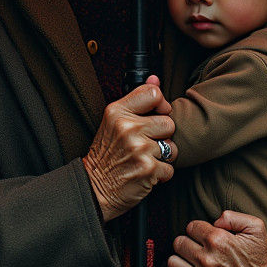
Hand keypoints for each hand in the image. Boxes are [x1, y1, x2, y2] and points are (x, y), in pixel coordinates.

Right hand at [82, 76, 175, 221]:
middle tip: (145, 144)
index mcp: (117, 112)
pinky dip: (160, 174)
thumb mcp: (114, 121)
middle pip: (168, 123)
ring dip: (162, 157)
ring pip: (172, 147)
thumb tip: (155, 78)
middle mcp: (128, 127)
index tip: (156, 115)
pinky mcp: (148, 169)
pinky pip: (170, 168)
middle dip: (162, 136)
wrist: (94, 188)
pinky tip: (144, 173)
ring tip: (144, 159)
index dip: (161, 105)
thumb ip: (136, 99)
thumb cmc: (106, 154)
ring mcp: (139, 149)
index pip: (154, 94)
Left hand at [156, 210, 266, 266]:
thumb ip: (233, 216)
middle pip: (179, 242)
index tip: (205, 235)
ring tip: (191, 261)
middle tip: (198, 248)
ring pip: (173, 262)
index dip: (198, 229)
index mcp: (219, 241)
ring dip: (179, 259)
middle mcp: (207, 260)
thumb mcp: (257, 228)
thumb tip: (214, 220)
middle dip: (188, 242)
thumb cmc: (263, 260)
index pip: (191, 226)